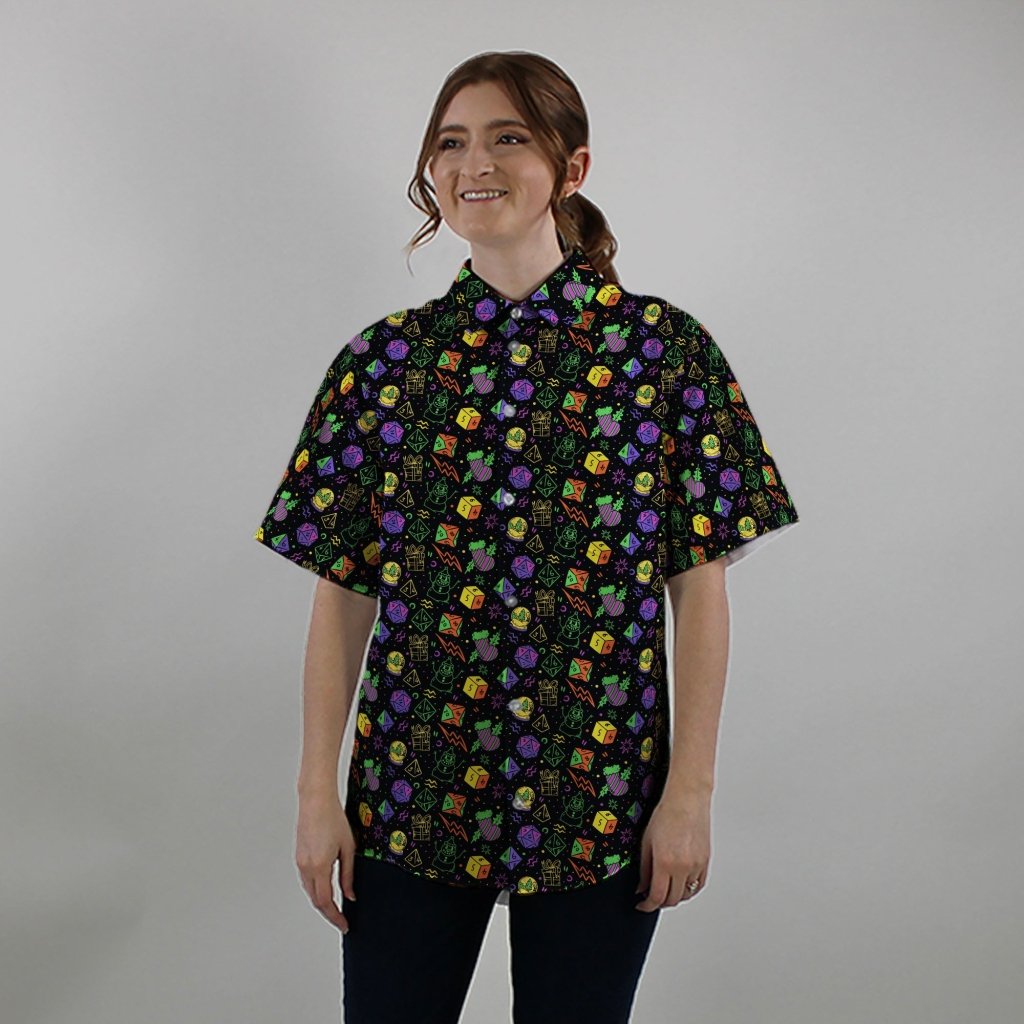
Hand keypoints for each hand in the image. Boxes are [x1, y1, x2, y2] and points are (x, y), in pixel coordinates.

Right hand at [295, 790, 357, 932]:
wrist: (316, 801)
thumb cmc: (333, 819)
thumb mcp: (348, 848)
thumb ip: (348, 874)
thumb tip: (350, 895)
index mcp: (319, 866)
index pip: (325, 902)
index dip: (335, 917)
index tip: (344, 925)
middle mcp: (306, 867)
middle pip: (315, 900)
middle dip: (329, 912)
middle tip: (342, 920)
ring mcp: (300, 862)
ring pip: (310, 891)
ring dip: (321, 901)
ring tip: (336, 907)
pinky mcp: (299, 857)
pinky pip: (307, 880)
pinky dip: (316, 889)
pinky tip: (326, 888)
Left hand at [633, 795, 710, 911]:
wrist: (687, 800)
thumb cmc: (666, 814)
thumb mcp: (646, 842)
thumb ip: (644, 869)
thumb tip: (641, 888)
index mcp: (665, 862)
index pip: (657, 897)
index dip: (647, 906)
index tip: (642, 905)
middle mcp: (683, 867)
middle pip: (673, 900)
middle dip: (659, 903)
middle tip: (651, 899)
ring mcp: (697, 865)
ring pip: (686, 894)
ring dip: (675, 897)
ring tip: (665, 891)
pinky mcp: (706, 861)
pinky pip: (698, 885)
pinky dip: (689, 890)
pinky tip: (681, 886)